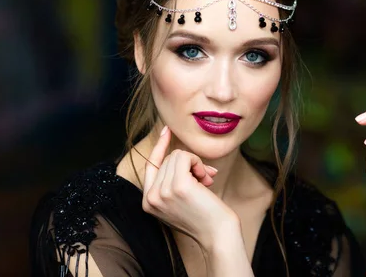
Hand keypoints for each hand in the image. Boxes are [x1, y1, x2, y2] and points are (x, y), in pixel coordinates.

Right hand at [142, 126, 239, 248]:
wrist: (217, 234)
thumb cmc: (204, 217)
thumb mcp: (180, 199)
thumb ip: (173, 181)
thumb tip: (182, 155)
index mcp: (148, 202)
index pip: (150, 166)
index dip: (159, 147)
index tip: (167, 130)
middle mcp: (150, 198)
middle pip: (168, 159)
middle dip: (189, 164)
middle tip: (204, 179)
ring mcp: (162, 192)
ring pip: (177, 155)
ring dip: (195, 164)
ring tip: (205, 182)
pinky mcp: (177, 185)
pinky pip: (185, 156)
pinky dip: (198, 163)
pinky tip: (205, 178)